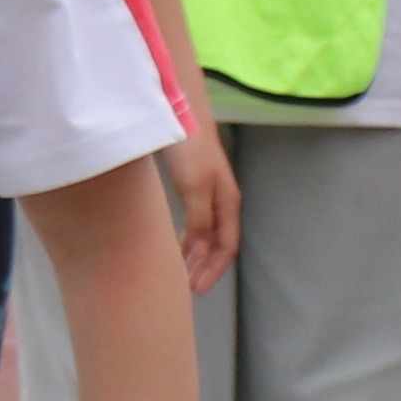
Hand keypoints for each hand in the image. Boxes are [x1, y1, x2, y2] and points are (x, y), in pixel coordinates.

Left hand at [157, 127, 238, 294]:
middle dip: (203, 266)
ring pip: (204, 232)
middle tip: (184, 287)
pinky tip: (171, 242)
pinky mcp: (191, 182)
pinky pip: (192, 219)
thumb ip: (199, 219)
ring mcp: (206, 190)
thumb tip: (198, 247)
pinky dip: (184, 235)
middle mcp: (221, 199)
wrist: (180, 110)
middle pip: (217, 243)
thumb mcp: (196, 188)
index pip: (226, 247)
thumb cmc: (190, 147)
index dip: (213, 270)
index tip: (196, 290)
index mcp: (228, 203)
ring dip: (193, 253)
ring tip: (177, 270)